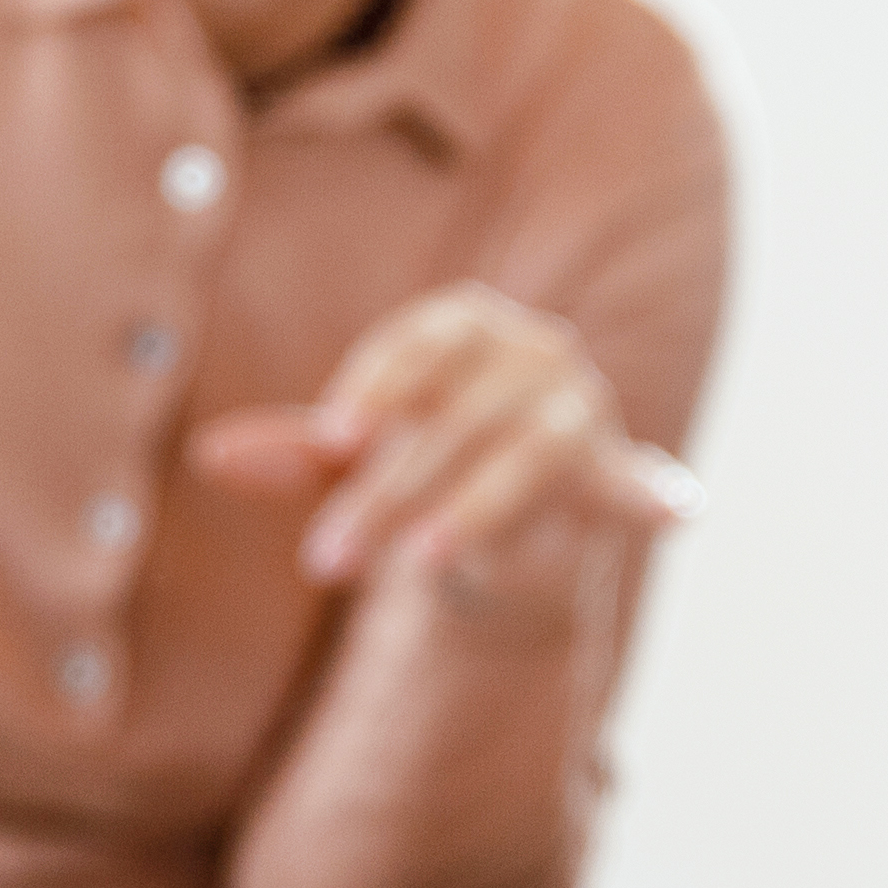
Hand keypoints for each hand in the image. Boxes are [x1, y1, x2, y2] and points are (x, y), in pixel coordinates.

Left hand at [189, 286, 693, 613]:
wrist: (512, 521)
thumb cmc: (422, 465)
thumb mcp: (354, 462)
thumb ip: (295, 457)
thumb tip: (208, 457)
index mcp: (468, 325)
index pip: (421, 343)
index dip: (379, 386)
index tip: (334, 439)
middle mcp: (536, 352)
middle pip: (457, 416)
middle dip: (388, 491)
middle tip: (324, 561)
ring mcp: (584, 412)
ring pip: (526, 455)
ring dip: (474, 508)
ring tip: (425, 561)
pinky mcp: (620, 475)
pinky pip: (639, 486)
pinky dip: (659, 496)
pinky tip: (679, 512)